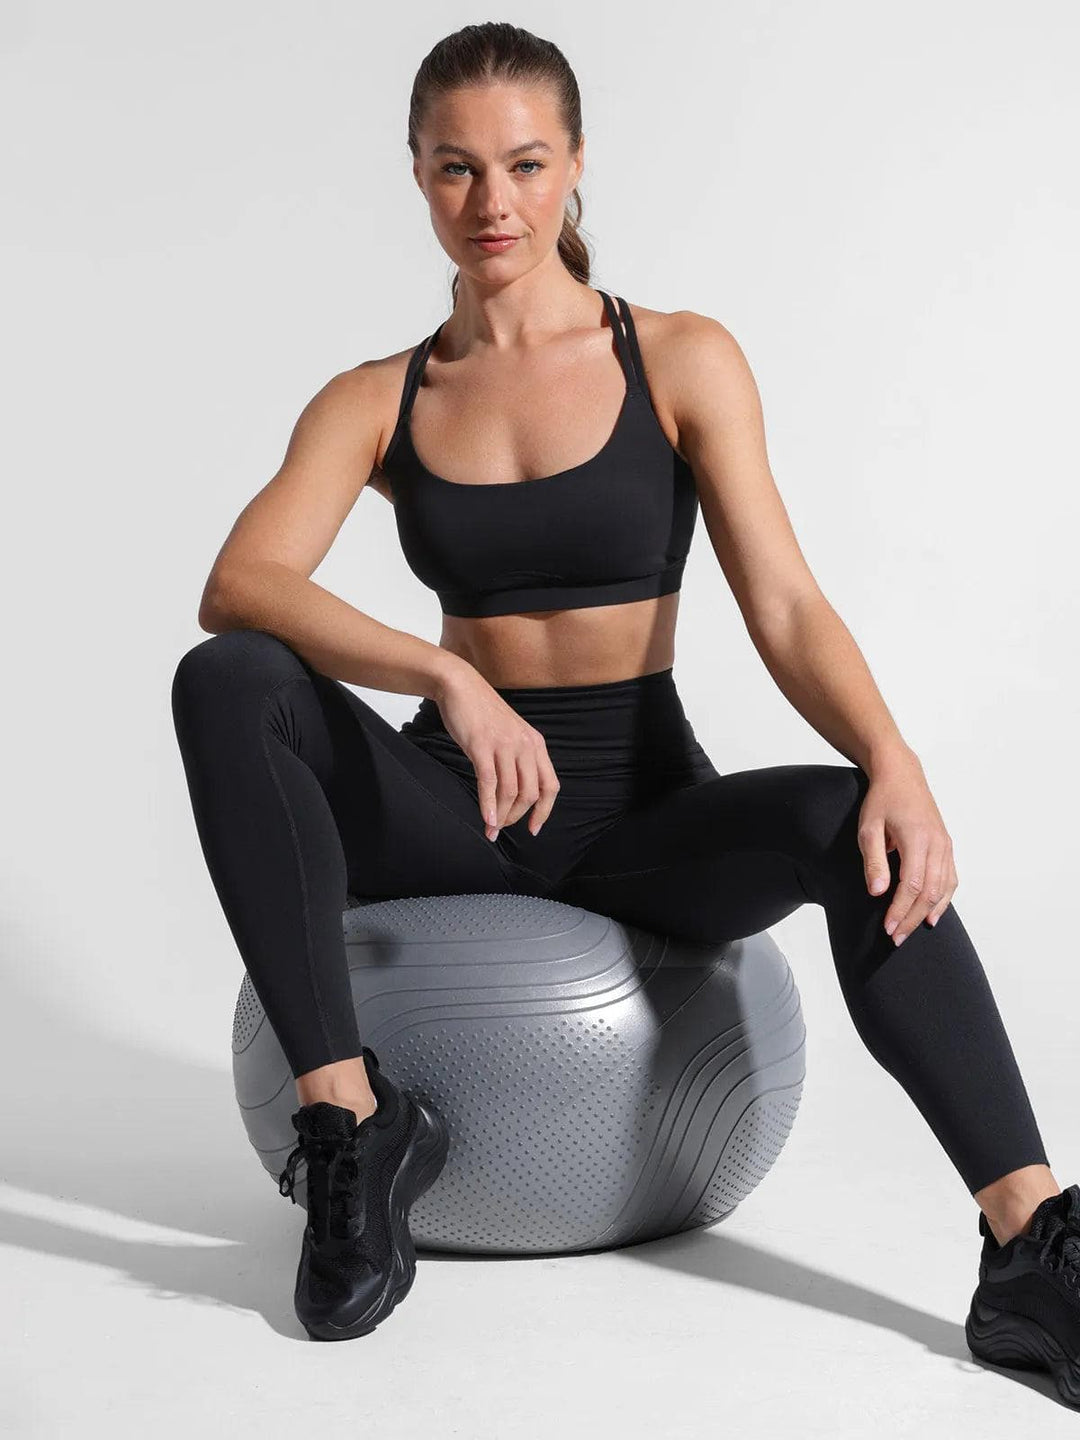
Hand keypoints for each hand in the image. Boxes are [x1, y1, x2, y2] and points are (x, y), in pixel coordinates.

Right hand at [433, 670, 559, 839]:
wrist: (461, 686)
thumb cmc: (483, 714)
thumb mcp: (511, 735)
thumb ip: (519, 758)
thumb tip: (517, 793)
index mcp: (536, 744)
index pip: (550, 786)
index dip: (544, 811)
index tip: (533, 829)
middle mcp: (525, 745)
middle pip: (530, 793)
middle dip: (517, 816)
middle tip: (502, 827)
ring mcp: (504, 744)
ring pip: (510, 791)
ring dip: (501, 815)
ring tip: (491, 829)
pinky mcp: (482, 745)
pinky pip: (489, 781)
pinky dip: (488, 805)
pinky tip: (486, 819)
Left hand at [857, 753, 958, 945]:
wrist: (902, 775)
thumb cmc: (882, 800)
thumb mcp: (868, 828)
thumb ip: (874, 861)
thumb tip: (877, 892)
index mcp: (918, 839)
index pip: (912, 885)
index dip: (901, 910)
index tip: (888, 928)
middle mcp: (937, 844)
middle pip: (930, 892)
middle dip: (913, 918)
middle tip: (896, 937)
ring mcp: (945, 845)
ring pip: (943, 888)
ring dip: (928, 912)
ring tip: (912, 931)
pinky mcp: (946, 846)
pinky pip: (950, 878)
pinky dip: (944, 899)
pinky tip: (933, 914)